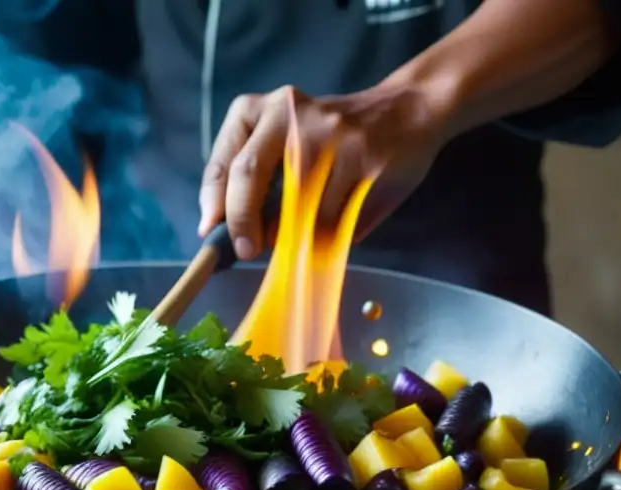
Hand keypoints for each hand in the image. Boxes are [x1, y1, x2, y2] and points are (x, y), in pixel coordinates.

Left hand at [197, 82, 452, 259]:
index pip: (228, 161)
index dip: (215, 203)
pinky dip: (328, 234)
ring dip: (293, 234)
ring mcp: (332, 136)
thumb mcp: (289, 139)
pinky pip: (334, 217)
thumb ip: (258, 177)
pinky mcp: (364, 160)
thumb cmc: (334, 138)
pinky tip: (337, 221)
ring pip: (294, 205)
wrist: (408, 111)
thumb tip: (227, 232)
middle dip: (241, 222)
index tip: (212, 233)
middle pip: (247, 174)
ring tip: (303, 232)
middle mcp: (295, 114)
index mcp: (268, 109)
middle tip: (246, 251)